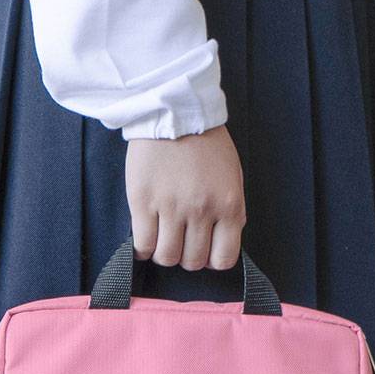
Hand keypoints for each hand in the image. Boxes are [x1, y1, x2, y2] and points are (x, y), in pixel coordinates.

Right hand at [125, 125, 246, 270]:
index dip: (211, 260)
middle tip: (180, 241)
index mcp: (229, 205)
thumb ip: (229, 212)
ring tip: (162, 238)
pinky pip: (142, 244)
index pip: (223, 258)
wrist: (174, 112)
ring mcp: (171, 207)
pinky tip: (145, 239)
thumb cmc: (205, 143)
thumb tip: (219, 242)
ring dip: (164, 254)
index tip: (203, 251)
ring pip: (167, 257)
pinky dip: (143, 250)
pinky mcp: (143, 202)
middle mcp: (202, 211)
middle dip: (186, 256)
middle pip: (192, 261)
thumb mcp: (232, 177)